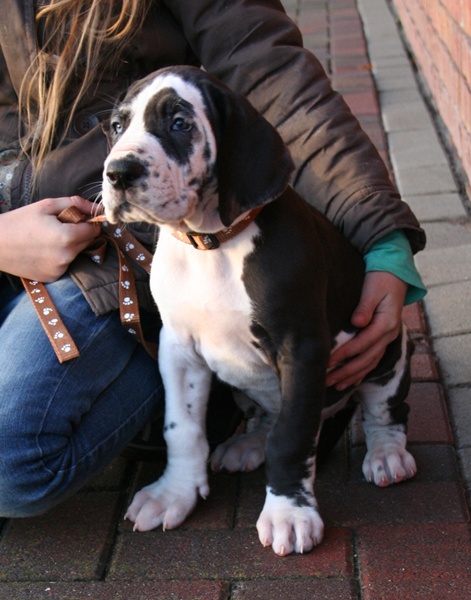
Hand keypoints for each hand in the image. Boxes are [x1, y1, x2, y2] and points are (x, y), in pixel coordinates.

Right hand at [0, 196, 99, 281]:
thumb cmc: (19, 222)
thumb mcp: (46, 206)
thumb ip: (74, 204)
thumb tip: (95, 207)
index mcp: (67, 237)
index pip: (93, 230)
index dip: (87, 222)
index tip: (76, 218)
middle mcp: (66, 256)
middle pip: (87, 242)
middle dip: (79, 233)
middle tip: (58, 227)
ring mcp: (60, 269)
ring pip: (76, 253)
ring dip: (69, 246)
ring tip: (48, 239)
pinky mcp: (52, 277)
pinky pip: (65, 264)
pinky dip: (59, 257)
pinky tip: (43, 251)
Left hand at [326, 271, 406, 389]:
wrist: (395, 274)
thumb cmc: (381, 279)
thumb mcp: (373, 289)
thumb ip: (365, 307)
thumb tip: (357, 323)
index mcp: (386, 324)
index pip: (362, 344)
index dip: (344, 354)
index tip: (328, 361)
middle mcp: (389, 335)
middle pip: (365, 359)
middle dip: (345, 372)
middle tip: (326, 380)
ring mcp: (387, 339)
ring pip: (369, 363)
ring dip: (351, 376)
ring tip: (334, 385)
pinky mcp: (383, 339)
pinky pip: (372, 360)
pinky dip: (361, 372)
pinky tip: (349, 381)